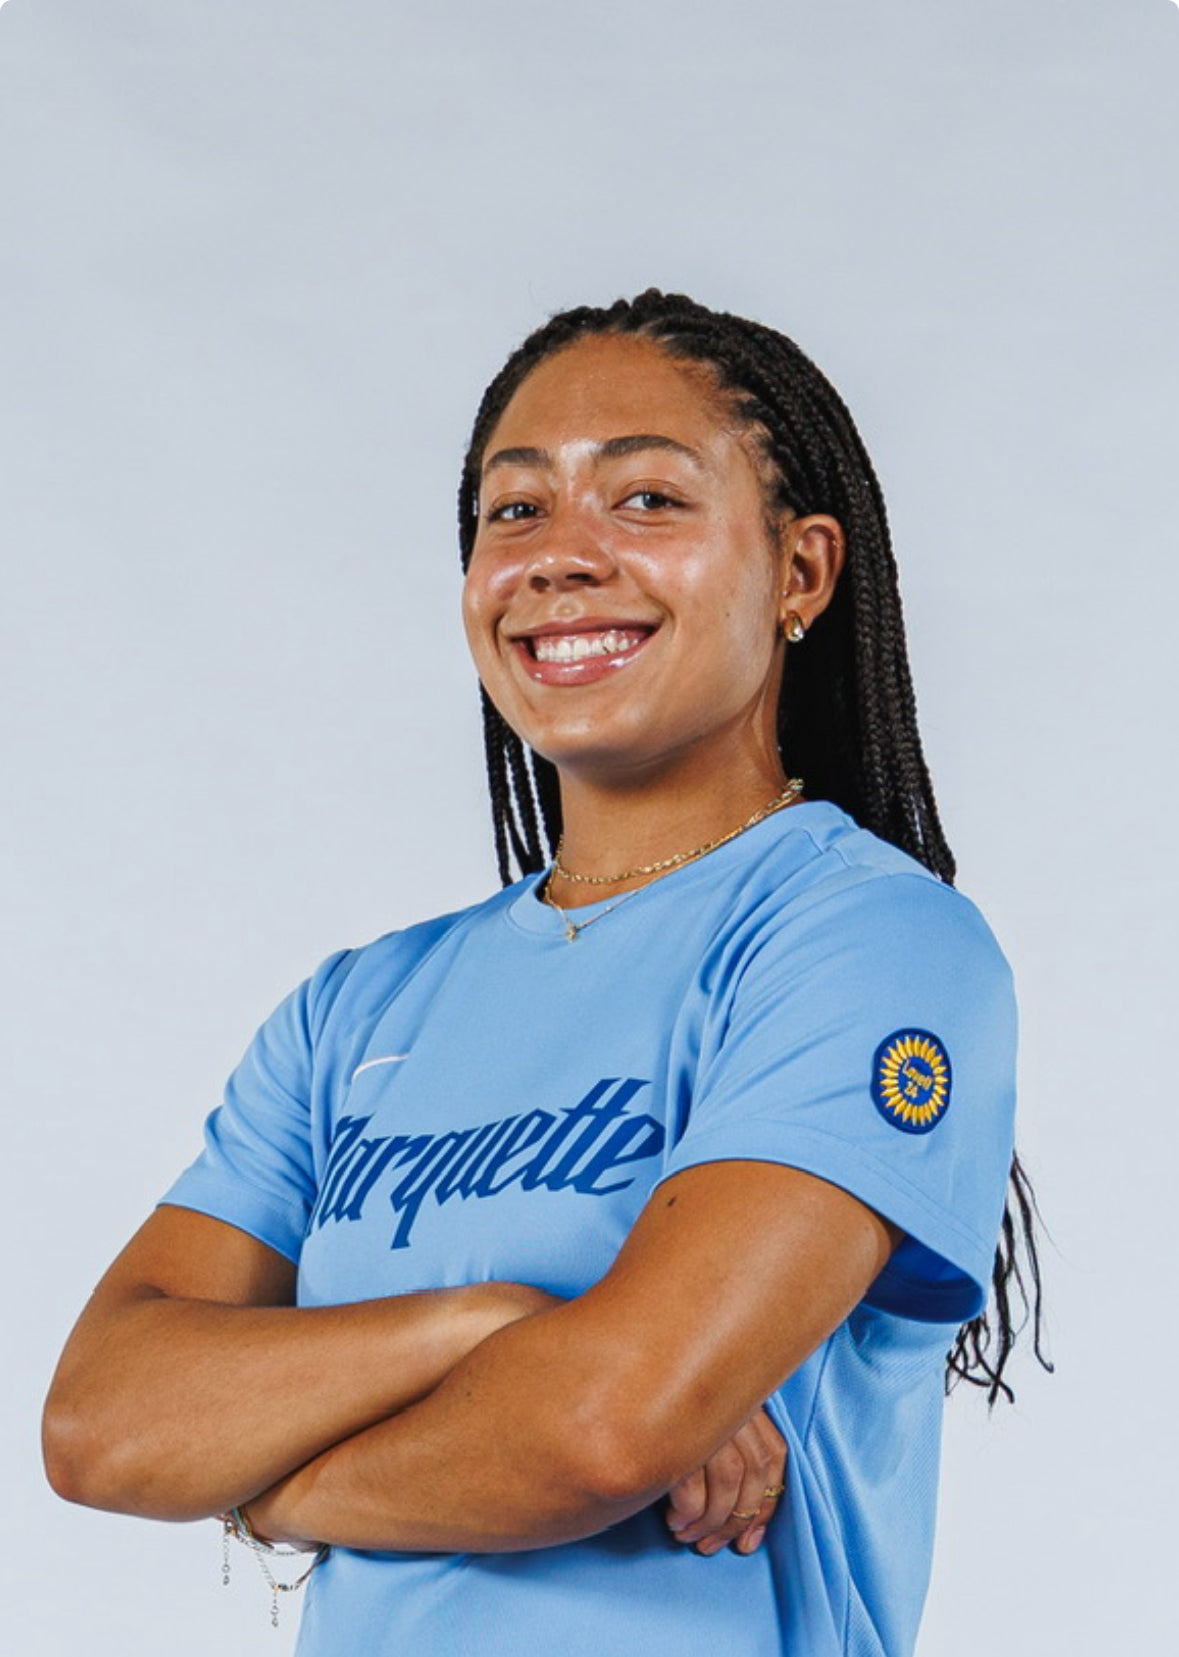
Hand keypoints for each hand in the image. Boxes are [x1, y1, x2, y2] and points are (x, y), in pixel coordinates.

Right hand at [664, 1405, 786, 1556]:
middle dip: (736, 1519)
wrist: (616, 1375)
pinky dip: (688, 1509)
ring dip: (711, 1519)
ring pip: (729, 1477)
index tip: (749, 1541)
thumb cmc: (655, 1407)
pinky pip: (693, 1479)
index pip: (774, 1453)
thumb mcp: (698, 1424)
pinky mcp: (673, 1423)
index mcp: (741, 1398)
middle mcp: (728, 1400)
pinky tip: (673, 1519)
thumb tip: (748, 1531)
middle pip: (753, 1470)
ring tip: (688, 1536)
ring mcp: (704, 1410)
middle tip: (711, 1546)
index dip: (767, 1503)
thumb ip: (725, 1455)